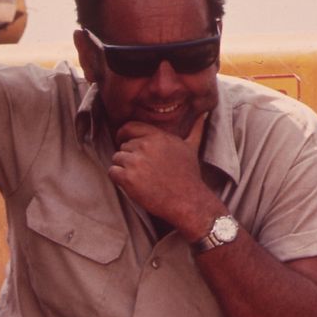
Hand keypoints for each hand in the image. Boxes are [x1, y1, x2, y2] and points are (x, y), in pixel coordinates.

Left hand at [109, 113, 222, 236]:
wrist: (189, 201)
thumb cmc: (189, 175)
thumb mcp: (192, 148)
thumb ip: (195, 129)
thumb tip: (204, 114)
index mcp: (158, 136)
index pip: (130, 127)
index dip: (124, 135)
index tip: (125, 143)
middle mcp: (145, 146)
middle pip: (123, 146)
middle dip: (130, 157)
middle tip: (145, 170)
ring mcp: (136, 162)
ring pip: (117, 159)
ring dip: (124, 169)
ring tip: (142, 178)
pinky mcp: (128, 178)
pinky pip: (113, 172)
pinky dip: (119, 180)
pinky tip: (134, 185)